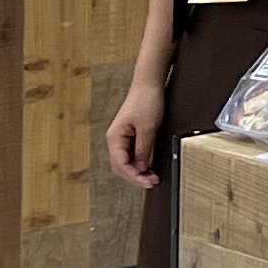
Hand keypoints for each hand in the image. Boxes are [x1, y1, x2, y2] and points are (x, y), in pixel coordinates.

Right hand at [107, 68, 167, 188]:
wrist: (149, 84)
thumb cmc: (146, 101)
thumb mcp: (148, 128)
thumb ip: (144, 149)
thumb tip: (141, 168)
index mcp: (114, 138)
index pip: (120, 165)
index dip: (134, 176)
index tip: (148, 182)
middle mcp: (116, 140)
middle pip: (122, 166)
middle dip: (136, 176)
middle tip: (152, 182)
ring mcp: (123, 138)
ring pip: (127, 161)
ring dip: (139, 171)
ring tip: (153, 177)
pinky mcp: (131, 136)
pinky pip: (133, 154)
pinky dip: (141, 162)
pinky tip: (150, 167)